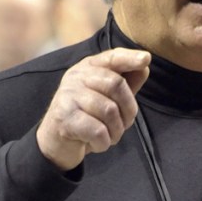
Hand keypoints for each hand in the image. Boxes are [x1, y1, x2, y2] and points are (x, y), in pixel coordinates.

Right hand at [36, 48, 150, 170]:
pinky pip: (98, 131)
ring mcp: (67, 96)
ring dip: (116, 131)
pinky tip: (96, 143)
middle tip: (124, 125)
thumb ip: (126, 82)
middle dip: (128, 110)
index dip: (129, 58)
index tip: (146, 58)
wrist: (55, 141)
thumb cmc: (87, 116)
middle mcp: (76, 77)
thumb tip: (144, 66)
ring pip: (109, 111)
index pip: (112, 57)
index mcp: (89, 67)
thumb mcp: (107, 96)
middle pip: (116, 84)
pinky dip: (104, 143)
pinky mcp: (64, 118)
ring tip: (109, 136)